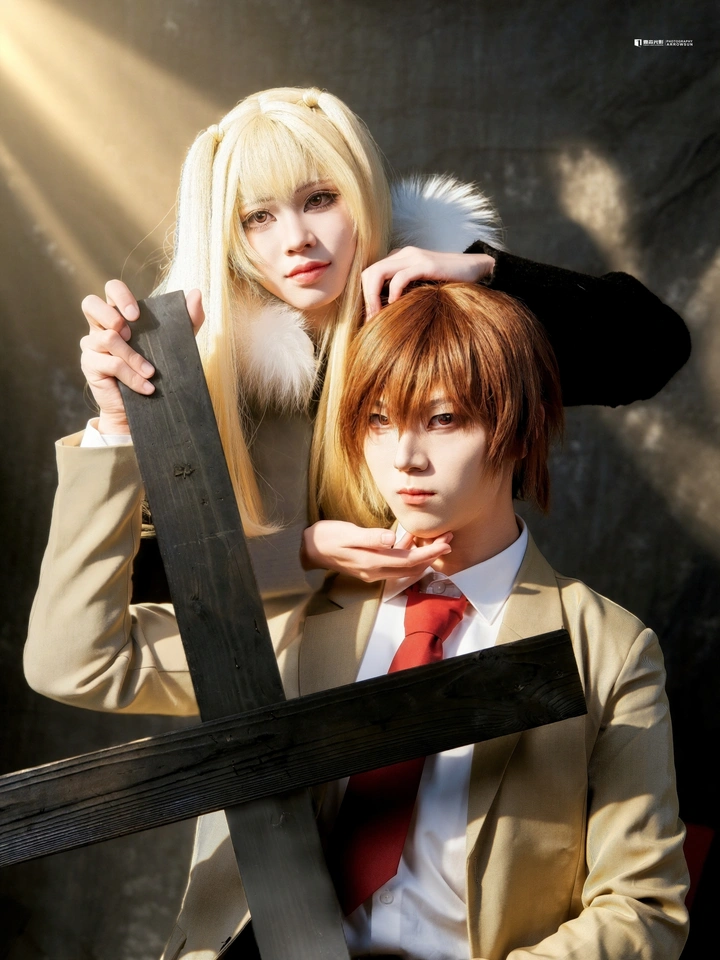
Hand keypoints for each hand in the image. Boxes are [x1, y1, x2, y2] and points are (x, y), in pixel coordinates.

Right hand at [80, 280, 204, 433]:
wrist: (144, 407)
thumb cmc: (156, 369)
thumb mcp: (175, 343)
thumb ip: (187, 319)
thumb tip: (196, 293)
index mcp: (118, 314)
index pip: (111, 289)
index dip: (120, 295)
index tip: (137, 315)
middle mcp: (100, 327)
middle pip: (90, 303)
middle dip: (111, 315)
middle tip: (130, 334)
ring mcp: (92, 345)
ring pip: (108, 339)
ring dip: (134, 357)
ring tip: (151, 372)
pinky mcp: (90, 365)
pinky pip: (111, 364)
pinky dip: (132, 376)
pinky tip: (146, 386)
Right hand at [301, 520, 452, 582]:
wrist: (307, 549)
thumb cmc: (326, 538)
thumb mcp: (348, 533)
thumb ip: (371, 537)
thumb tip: (392, 539)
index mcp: (373, 562)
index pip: (410, 561)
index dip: (430, 553)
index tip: (446, 543)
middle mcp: (375, 571)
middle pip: (412, 567)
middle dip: (432, 555)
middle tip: (448, 538)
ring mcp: (372, 571)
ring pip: (405, 568)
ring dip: (422, 556)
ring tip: (435, 539)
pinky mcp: (369, 567)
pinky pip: (395, 564)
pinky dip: (407, 554)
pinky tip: (409, 540)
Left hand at [361, 247, 494, 319]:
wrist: (477, 269)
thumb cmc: (448, 283)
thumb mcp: (420, 287)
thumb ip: (404, 293)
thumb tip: (384, 315)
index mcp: (398, 259)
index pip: (370, 274)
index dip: (365, 296)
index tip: (369, 319)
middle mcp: (402, 254)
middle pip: (369, 272)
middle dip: (365, 298)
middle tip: (370, 321)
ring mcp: (413, 257)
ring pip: (378, 272)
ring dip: (373, 297)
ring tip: (378, 316)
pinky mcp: (426, 264)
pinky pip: (400, 277)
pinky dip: (393, 292)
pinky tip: (396, 306)